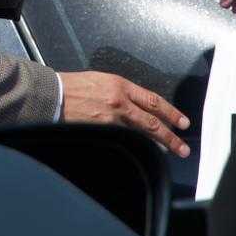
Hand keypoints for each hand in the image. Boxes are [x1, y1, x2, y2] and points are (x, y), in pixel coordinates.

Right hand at [59, 71, 190, 157]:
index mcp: (120, 86)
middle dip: (170, 136)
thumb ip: (121, 93)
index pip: (153, 101)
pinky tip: (141, 155)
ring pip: (139, 136)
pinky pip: (121, 142)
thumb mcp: (102, 81)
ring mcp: (109, 120)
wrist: (52, 95)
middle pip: (151, 123)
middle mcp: (119, 103)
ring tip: (168, 153)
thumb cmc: (73, 86)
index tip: (183, 122)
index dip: (171, 113)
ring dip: (155, 145)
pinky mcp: (99, 132)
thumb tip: (136, 106)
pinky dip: (132, 148)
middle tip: (182, 148)